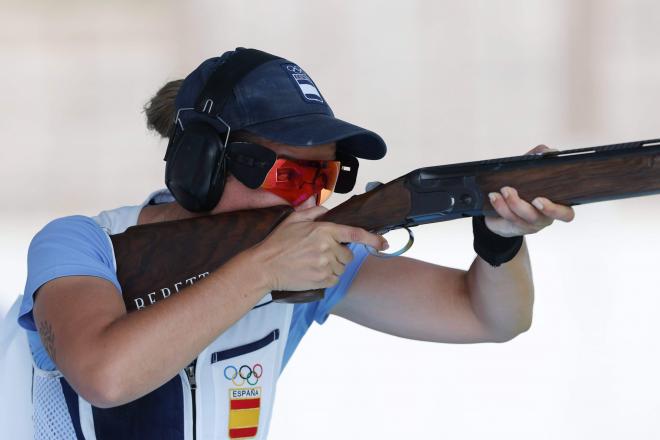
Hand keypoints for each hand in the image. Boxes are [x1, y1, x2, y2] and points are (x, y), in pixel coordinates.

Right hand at [251, 206, 387, 290]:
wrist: (265, 266)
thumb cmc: (278, 242)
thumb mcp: (294, 219)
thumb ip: (313, 212)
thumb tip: (326, 209)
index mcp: (324, 230)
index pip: (355, 234)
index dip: (372, 239)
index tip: (384, 244)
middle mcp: (328, 248)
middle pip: (348, 255)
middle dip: (339, 254)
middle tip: (320, 253)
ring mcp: (325, 265)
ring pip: (342, 268)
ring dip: (333, 266)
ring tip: (314, 263)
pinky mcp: (322, 280)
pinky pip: (335, 279)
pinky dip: (328, 277)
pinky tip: (313, 272)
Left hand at [485, 145, 575, 237]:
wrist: (507, 201)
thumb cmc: (525, 184)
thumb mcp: (533, 170)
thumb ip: (541, 158)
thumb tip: (550, 152)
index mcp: (557, 206)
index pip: (566, 214)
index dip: (555, 210)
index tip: (538, 200)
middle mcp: (545, 218)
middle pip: (539, 218)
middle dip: (524, 206)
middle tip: (512, 192)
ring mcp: (529, 225)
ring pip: (521, 218)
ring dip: (510, 203)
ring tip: (503, 189)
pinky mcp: (514, 226)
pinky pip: (508, 219)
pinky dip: (500, 206)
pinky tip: (494, 196)